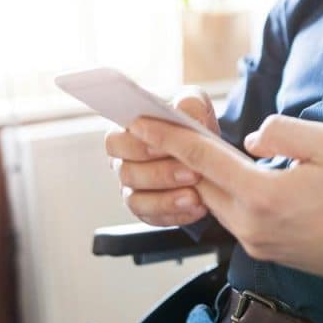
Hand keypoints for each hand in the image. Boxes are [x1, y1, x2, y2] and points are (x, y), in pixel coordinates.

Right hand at [104, 87, 216, 226]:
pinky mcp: (148, 211)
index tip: (163, 145)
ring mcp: (132, 190)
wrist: (208, 152)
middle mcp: (122, 163)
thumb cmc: (192, 124)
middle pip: (127, 173)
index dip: (136, 146)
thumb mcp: (195, 106)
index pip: (113, 142)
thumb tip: (184, 113)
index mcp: (124, 134)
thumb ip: (189, 103)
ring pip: (138, 200)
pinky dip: (176, 214)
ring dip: (168, 198)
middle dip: (160, 173)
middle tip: (191, 170)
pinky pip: (154, 218)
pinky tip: (198, 207)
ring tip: (196, 194)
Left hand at [129, 114, 322, 286]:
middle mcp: (252, 225)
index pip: (201, 160)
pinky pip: (234, 217)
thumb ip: (282, 132)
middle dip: (182, 156)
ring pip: (215, 203)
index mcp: (263, 196)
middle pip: (200, 184)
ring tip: (204, 148)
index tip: (141, 123)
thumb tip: (252, 138)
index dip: (168, 138)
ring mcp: (258, 242)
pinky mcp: (267, 250)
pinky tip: (236, 177)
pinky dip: (227, 194)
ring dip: (206, 177)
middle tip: (170, 128)